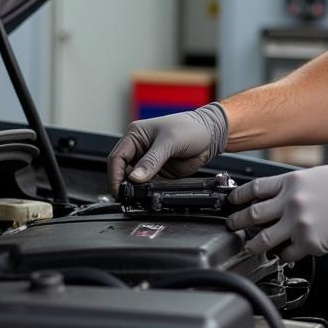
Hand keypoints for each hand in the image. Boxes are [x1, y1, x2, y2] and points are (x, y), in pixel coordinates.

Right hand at [106, 103, 228, 195]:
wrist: (212, 134)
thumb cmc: (191, 128)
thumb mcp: (170, 142)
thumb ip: (152, 160)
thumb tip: (135, 178)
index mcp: (136, 135)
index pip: (117, 158)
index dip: (115, 175)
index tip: (119, 190)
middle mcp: (139, 148)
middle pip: (122, 170)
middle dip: (122, 184)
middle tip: (127, 198)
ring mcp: (148, 161)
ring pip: (133, 180)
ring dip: (134, 190)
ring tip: (136, 199)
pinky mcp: (159, 172)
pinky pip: (147, 184)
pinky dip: (145, 192)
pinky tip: (147, 197)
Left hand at [225, 164, 327, 261]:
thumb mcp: (314, 176)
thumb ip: (292, 187)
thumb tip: (276, 197)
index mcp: (290, 182)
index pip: (254, 189)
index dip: (239, 197)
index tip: (232, 202)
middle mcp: (290, 202)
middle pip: (252, 215)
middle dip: (238, 222)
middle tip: (233, 225)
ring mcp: (298, 224)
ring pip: (263, 239)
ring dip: (253, 245)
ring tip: (250, 246)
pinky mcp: (309, 243)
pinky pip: (287, 254)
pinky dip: (283, 255)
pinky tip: (282, 254)